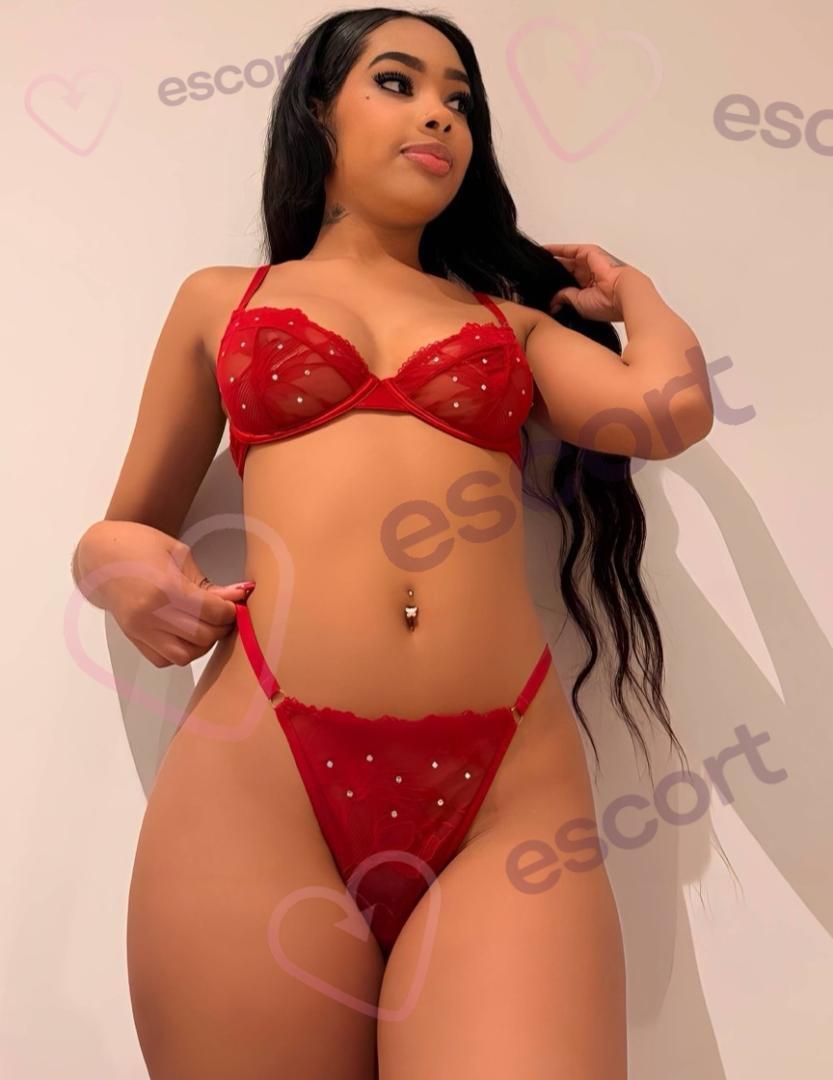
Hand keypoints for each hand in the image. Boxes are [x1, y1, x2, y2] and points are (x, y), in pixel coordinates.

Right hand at [75, 520, 255, 667]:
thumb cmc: (138, 546)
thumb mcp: (179, 554)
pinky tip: (185, 634)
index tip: (235, 602)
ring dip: (203, 643)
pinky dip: (181, 652)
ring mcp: (140, 630)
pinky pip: (164, 660)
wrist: (100, 555)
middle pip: (203, 636)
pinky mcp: (134, 638)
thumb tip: (238, 595)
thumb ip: (208, 582)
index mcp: (165, 588)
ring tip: (206, 624)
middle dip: (221, 627)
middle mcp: (151, 614)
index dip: (231, 610)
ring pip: (185, 655)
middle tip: (225, 613)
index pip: (212, 612)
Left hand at [543, 243, 634, 321]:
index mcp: (587, 290)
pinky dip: (556, 249)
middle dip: (550, 273)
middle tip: (532, 274)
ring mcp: (588, 263)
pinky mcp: (588, 252)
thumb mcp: (577, 303)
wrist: (621, 293)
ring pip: (565, 260)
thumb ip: (563, 297)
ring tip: (534, 261)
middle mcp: (587, 276)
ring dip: (551, 261)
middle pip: (564, 271)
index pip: (566, 285)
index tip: (539, 287)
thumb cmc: (606, 303)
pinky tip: (542, 250)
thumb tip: (551, 300)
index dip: (554, 285)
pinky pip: (568, 250)